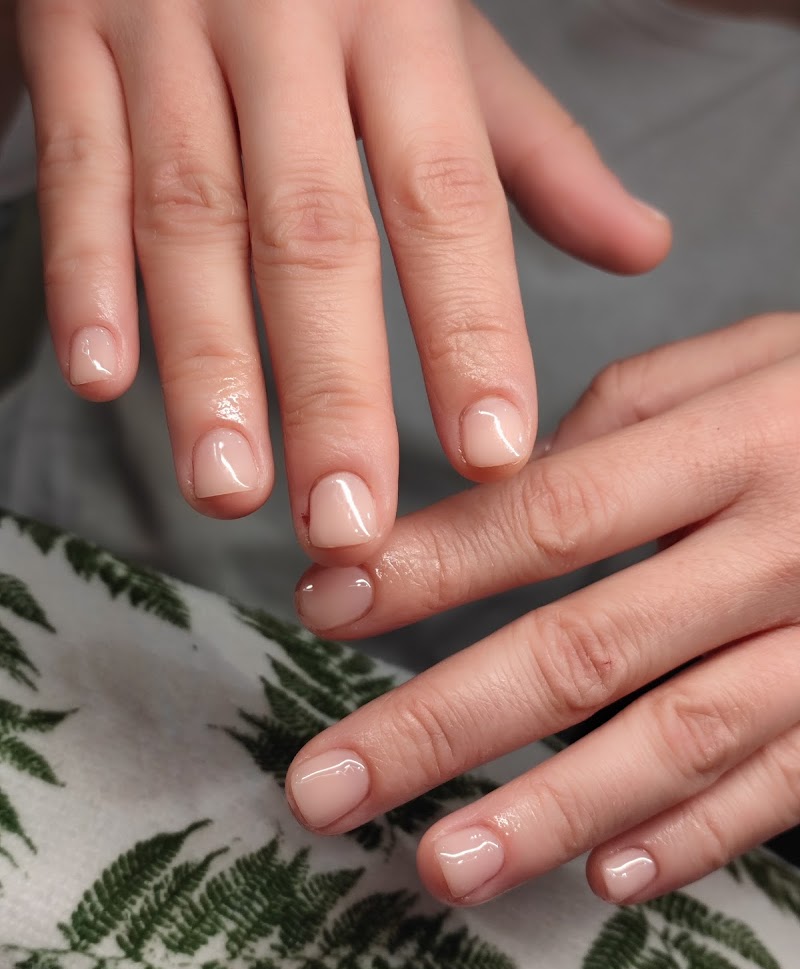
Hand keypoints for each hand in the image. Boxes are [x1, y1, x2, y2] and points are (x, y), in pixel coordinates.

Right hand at [17, 0, 668, 560]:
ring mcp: (167, 31)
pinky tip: (100, 376)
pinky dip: (83, 273)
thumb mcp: (447, 38)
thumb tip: (643, 249)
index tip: (491, 457)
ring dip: (206, 363)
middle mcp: (287, 30)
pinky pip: (76, 167)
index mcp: (400, 28)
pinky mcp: (68, 39)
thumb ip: (534, 153)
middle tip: (348, 524)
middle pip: (315, 233)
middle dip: (332, 390)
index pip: (446, 200)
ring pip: (188, 215)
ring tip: (229, 489)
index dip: (470, 333)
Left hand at [286, 313, 799, 904]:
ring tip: (440, 863)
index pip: (550, 510)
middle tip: (327, 785)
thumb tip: (505, 488)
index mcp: (738, 439)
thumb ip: (627, 416)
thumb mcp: (752, 359)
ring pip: (678, 739)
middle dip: (442, 722)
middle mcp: (781, 546)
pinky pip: (785, 784)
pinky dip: (694, 834)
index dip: (429, 564)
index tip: (324, 605)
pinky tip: (606, 872)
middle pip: (586, 647)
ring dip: (550, 812)